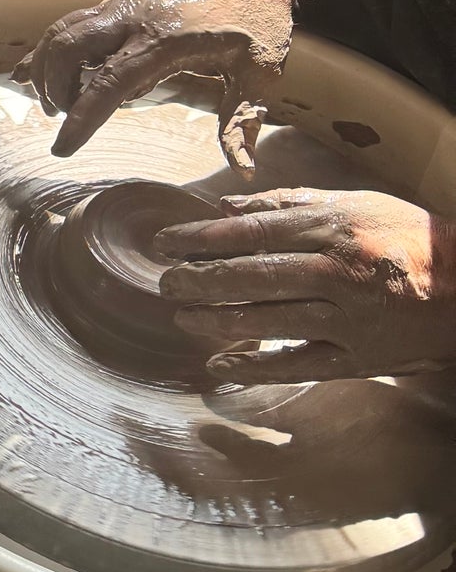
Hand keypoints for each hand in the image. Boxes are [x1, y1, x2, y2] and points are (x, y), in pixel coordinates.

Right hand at [17, 0, 295, 170]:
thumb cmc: (257, 11)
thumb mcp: (261, 68)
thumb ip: (242, 120)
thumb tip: (243, 173)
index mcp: (165, 40)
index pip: (109, 82)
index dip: (82, 118)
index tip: (62, 149)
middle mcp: (132, 19)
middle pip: (69, 50)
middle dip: (55, 89)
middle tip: (62, 119)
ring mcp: (120, 6)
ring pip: (62, 32)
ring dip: (47, 68)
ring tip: (51, 103)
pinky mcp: (118, 1)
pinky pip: (71, 23)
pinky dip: (48, 47)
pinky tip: (31, 69)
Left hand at [152, 189, 455, 381]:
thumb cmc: (406, 237)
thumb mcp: (354, 204)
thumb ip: (290, 204)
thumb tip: (228, 209)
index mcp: (333, 227)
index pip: (251, 232)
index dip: (200, 239)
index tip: (164, 244)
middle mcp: (337, 271)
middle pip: (253, 276)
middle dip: (200, 281)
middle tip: (165, 284)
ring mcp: (349, 318)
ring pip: (270, 320)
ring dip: (218, 321)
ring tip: (182, 317)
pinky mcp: (359, 358)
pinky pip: (299, 365)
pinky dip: (257, 367)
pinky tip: (220, 365)